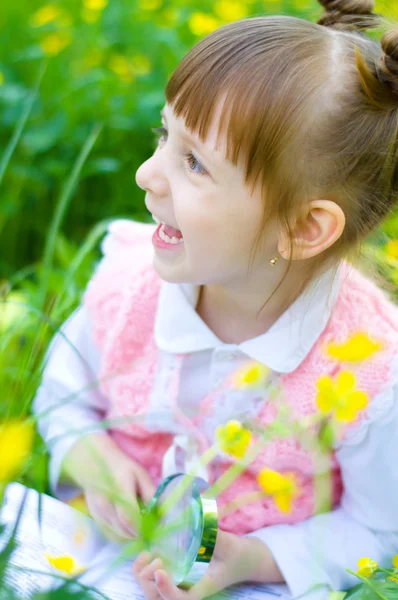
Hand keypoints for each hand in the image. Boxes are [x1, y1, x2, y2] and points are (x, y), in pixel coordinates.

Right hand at [61, 433, 155, 541]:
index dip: (141, 528)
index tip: (153, 529)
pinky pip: (109, 533)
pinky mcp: (94, 517)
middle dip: (138, 534)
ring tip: (139, 527)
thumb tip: (160, 514)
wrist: (96, 465)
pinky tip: (128, 527)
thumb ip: (150, 494)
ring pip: (116, 535)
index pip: (128, 518)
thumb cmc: (122, 468)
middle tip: (149, 530)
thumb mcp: (141, 475)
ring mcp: (97, 512)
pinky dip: (120, 534)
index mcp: (119, 490)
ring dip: (130, 535)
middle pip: (122, 530)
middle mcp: (105, 503)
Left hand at [132, 530, 255, 599]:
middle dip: (150, 583)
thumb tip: (197, 514)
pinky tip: (147, 553)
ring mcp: (178, 585)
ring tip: (148, 555)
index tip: (160, 572)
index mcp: (202, 587)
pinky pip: (151, 581)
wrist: (242, 560)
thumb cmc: (237, 554)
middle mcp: (187, 590)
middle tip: (157, 560)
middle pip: (159, 599)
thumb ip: (214, 533)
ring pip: (151, 593)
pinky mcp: (173, 575)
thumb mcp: (229, 544)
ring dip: (143, 576)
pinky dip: (143, 570)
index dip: (166, 590)